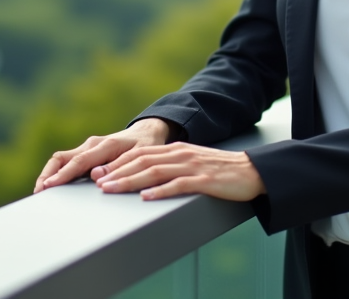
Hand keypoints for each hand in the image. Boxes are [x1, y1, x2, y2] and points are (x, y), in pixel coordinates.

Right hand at [33, 118, 171, 193]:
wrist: (147, 132)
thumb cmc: (146, 145)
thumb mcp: (139, 155)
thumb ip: (119, 165)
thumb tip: (95, 176)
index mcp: (105, 145)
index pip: (79, 161)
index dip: (63, 175)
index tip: (49, 186)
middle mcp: (92, 145)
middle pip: (62, 158)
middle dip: (48, 174)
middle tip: (38, 193)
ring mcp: (88, 148)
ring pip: (61, 159)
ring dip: (49, 174)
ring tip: (40, 192)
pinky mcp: (87, 154)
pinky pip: (67, 162)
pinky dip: (57, 173)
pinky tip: (52, 187)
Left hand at [93, 143, 266, 201]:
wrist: (251, 171)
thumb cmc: (219, 171)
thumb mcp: (191, 162)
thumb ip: (170, 166)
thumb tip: (144, 178)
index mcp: (176, 150)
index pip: (141, 154)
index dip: (118, 162)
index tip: (99, 172)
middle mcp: (181, 155)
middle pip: (143, 161)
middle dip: (117, 171)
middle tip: (97, 182)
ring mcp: (192, 167)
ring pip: (155, 171)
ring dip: (130, 181)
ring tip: (112, 189)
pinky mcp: (204, 181)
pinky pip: (178, 185)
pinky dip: (160, 191)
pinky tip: (146, 197)